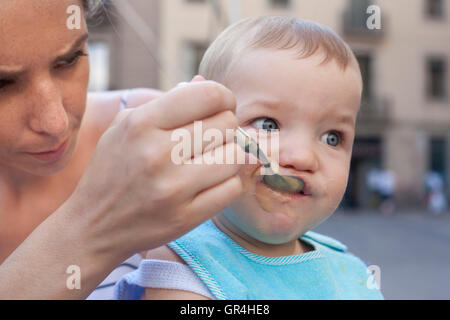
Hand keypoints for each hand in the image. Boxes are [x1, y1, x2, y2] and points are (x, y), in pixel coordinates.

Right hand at [69, 78, 243, 262]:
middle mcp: (158, 153)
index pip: (209, 95)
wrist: (93, 226)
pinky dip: (227, 182)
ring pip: (235, 156)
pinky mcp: (186, 217)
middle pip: (227, 124)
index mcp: (141, 123)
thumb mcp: (125, 127)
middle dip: (225, 127)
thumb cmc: (112, 170)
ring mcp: (173, 188)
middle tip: (211, 138)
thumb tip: (204, 82)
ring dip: (228, 155)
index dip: (224, 97)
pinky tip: (210, 182)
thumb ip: (166, 102)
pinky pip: (233, 188)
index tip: (221, 107)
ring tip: (210, 160)